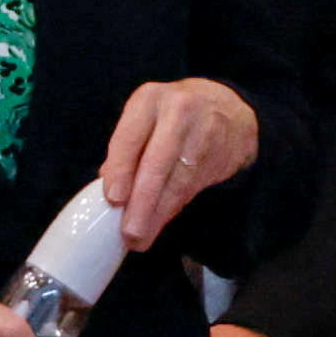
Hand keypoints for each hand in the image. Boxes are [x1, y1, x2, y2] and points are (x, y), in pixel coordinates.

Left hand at [94, 75, 260, 256]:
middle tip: (130, 232)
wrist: (226, 107)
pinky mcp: (221, 153)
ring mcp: (204, 131)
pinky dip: (173, 208)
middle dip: (142, 202)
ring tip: (141, 237)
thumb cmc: (171, 117)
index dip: (121, 170)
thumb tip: (108, 191)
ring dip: (158, 213)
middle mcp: (178, 110)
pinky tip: (160, 222)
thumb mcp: (145, 119)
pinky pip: (192, 187)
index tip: (114, 199)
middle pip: (157, 162)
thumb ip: (126, 150)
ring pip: (178, 180)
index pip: (130, 137)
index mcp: (149, 99)